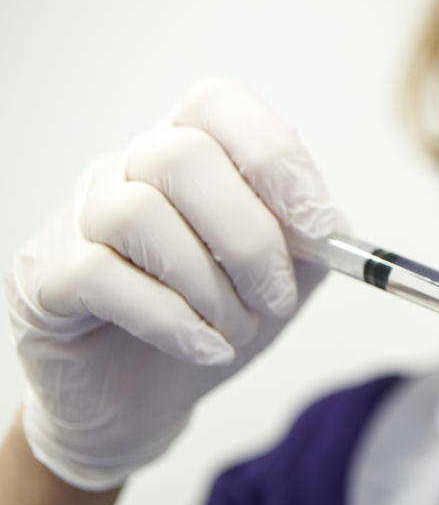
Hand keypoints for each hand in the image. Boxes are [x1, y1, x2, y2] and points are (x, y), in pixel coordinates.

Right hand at [4, 79, 340, 490]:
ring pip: (140, 214)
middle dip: (250, 238)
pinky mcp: (45, 277)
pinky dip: (169, 319)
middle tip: (277, 298)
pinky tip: (204, 347)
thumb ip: (310, 244)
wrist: (145, 399)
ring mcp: (78, 217)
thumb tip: (327, 225)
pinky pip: (99, 275)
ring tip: (237, 330)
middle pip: (183, 156)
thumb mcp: (282, 278)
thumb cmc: (213, 321)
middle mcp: (126, 169)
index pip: (217, 104)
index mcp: (188, 151)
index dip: (275, 158)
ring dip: (210, 286)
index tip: (319, 227)